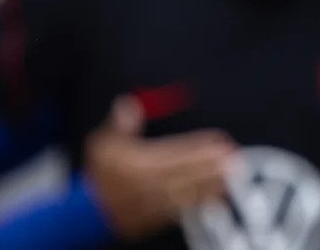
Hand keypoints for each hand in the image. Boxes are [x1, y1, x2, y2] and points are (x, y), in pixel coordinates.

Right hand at [84, 95, 237, 239]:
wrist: (85, 213)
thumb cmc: (99, 176)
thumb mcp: (102, 144)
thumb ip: (119, 124)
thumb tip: (128, 102)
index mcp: (138, 164)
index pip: (174, 153)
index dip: (197, 146)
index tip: (218, 139)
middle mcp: (148, 185)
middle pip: (185, 173)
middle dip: (210, 165)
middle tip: (233, 157)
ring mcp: (153, 203)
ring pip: (187, 192)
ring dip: (211, 183)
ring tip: (233, 174)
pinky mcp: (156, 218)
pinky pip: (181, 209)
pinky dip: (200, 202)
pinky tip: (218, 196)